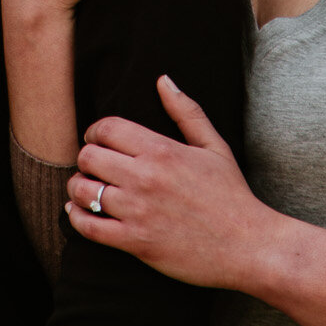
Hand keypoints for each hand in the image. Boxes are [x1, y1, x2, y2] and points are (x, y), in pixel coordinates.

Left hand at [64, 75, 272, 290]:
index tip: (97, 139)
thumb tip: (163, 80)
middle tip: (93, 165)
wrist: (248, 246)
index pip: (107, 128)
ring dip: (78, 187)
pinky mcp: (136, 243)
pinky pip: (89, 227)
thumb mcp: (214, 146)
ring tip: (85, 188)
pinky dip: (76, 217)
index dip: (95, 131)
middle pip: (89, 156)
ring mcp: (138, 211)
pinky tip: (79, 212)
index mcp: (162, 150)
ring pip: (83, 191)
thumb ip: (186, 111)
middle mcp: (145, 177)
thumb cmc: (232, 195)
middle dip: (86, 158)